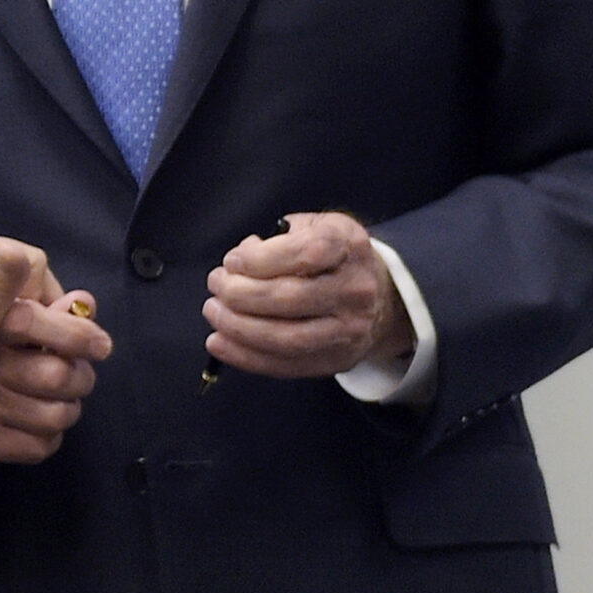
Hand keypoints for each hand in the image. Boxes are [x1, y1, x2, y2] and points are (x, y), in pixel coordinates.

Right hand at [0, 291, 110, 463]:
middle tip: (76, 377)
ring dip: (68, 410)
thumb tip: (85, 302)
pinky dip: (49, 437)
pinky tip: (38, 424)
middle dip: (81, 378)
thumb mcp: (6, 318)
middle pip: (60, 375)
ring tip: (58, 401)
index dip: (79, 335)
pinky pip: (40, 446)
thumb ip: (48, 309)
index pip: (39, 323)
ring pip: (57, 416)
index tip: (100, 344)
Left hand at [204, 211, 411, 378]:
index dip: (261, 259)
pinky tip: (218, 342)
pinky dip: (245, 356)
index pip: (307, 253)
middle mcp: (355, 290)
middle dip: (240, 294)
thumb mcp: (314, 227)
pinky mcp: (337, 360)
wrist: (380, 297)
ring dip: (238, 328)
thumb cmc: (331, 257)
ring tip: (213, 311)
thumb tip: (241, 258)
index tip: (232, 261)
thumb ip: (277, 237)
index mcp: (349, 246)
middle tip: (215, 284)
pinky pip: (286, 365)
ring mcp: (349, 330)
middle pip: (291, 298)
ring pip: (287, 338)